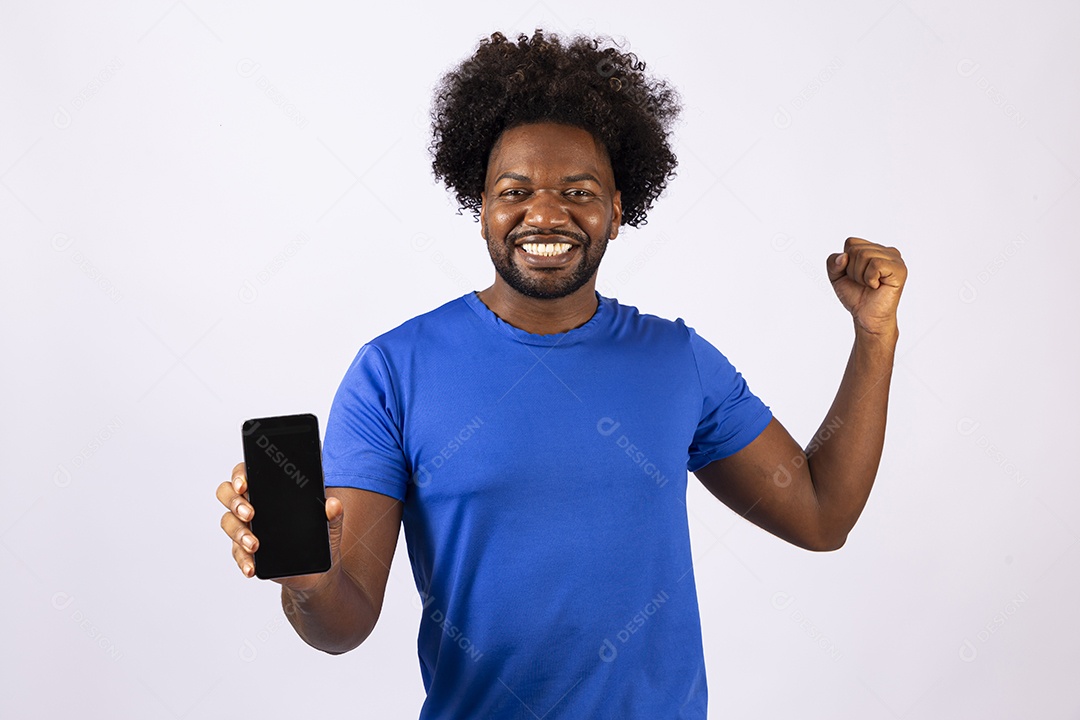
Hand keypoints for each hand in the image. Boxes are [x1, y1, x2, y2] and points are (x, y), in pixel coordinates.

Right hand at [217, 462, 344, 592]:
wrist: (316, 571)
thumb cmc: (318, 537)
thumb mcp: (331, 525)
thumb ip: (334, 514)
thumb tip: (333, 504)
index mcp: (269, 491)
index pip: (246, 474)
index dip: (239, 475)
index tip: (244, 483)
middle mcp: (252, 506)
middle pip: (227, 494)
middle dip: (234, 502)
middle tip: (250, 513)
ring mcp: (247, 528)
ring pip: (228, 523)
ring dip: (238, 533)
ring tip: (254, 544)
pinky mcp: (247, 552)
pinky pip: (237, 553)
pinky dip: (243, 560)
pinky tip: (251, 566)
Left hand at [826, 237, 906, 336]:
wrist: (865, 316)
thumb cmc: (855, 295)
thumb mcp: (836, 276)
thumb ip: (832, 262)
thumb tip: (844, 256)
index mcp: (874, 248)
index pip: (851, 242)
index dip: (845, 262)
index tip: (854, 275)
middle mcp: (887, 251)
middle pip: (856, 250)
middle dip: (852, 271)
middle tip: (863, 283)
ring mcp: (895, 259)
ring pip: (864, 256)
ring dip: (860, 276)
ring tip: (870, 285)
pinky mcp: (899, 270)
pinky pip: (876, 264)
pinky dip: (869, 278)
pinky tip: (876, 286)